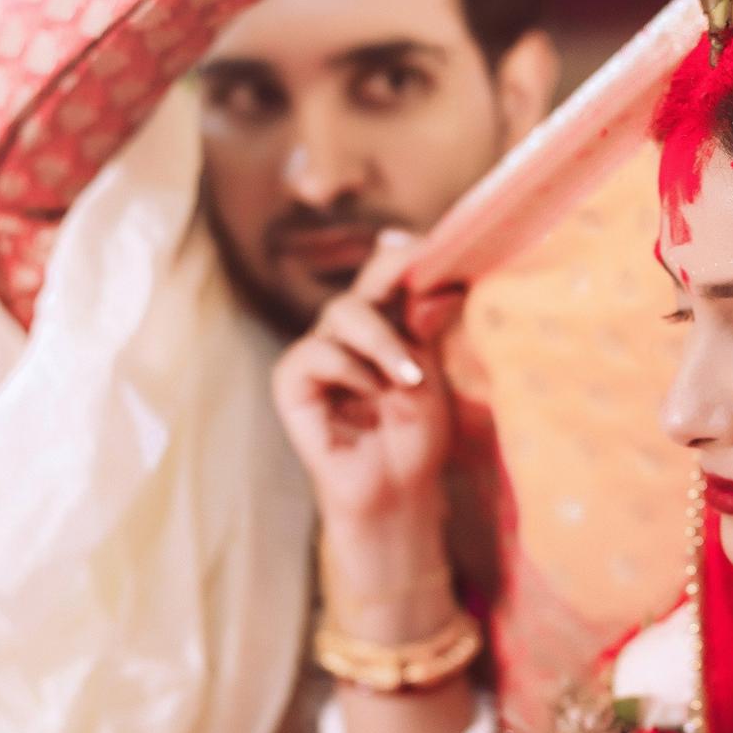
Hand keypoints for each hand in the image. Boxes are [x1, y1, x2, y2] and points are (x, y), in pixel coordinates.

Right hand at [273, 232, 451, 537]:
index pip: (388, 270)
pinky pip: (316, 353)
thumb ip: (420, 310)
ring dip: (382, 343)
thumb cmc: (416, 431)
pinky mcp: (292, 383)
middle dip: (399, 282)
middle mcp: (347, 331)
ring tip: (409, 380)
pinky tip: (370, 395)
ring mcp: (318, 354)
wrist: (400, 488)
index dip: (410, 254)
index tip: (440, 248)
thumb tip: (411, 243)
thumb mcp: (430, 363)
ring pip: (342, 313)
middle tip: (436, 300)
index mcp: (383, 321)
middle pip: (365, 283)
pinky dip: (349, 369)